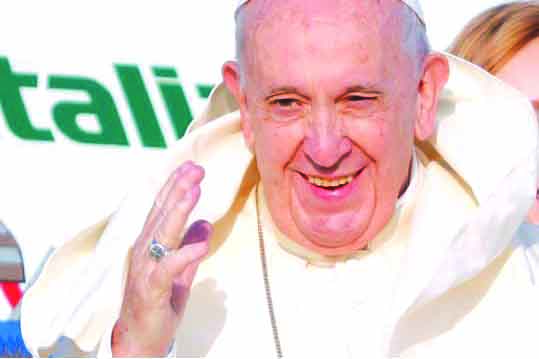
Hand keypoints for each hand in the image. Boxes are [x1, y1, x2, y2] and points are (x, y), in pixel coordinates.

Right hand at [112, 161, 211, 356]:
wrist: (139, 342)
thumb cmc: (158, 305)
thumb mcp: (180, 273)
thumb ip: (191, 248)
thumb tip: (206, 223)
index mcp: (150, 245)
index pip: (162, 210)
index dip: (176, 187)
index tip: (191, 167)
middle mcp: (144, 252)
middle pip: (162, 214)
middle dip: (179, 189)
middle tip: (196, 168)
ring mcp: (146, 270)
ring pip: (162, 234)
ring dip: (178, 210)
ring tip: (194, 190)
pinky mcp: (152, 289)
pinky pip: (168, 268)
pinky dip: (184, 254)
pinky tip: (200, 242)